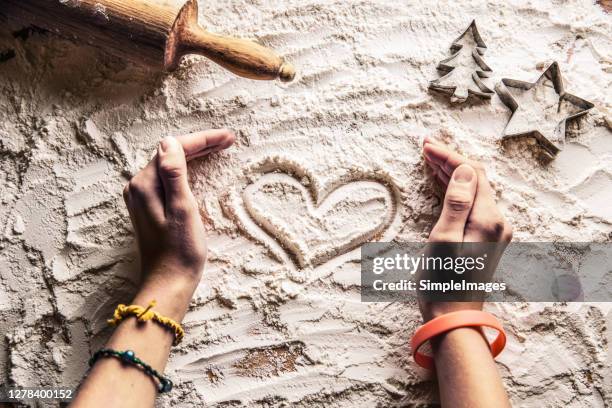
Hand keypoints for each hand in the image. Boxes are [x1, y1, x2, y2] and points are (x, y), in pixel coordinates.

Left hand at [123, 130, 234, 300]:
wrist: (169, 283)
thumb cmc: (180, 251)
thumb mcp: (182, 210)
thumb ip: (174, 174)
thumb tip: (169, 142)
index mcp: (145, 185)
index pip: (174, 149)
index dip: (202, 140)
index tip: (228, 138)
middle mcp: (138, 187)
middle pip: (171, 154)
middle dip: (200, 145)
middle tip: (229, 141)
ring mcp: (141, 197)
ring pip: (170, 165)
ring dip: (194, 155)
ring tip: (219, 148)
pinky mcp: (148, 206)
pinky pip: (168, 178)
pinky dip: (187, 169)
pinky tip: (200, 167)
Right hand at [419, 138, 511, 321]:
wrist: (453, 315)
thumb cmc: (443, 282)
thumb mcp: (444, 239)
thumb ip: (456, 203)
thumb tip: (465, 170)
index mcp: (488, 219)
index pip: (472, 173)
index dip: (448, 156)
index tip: (426, 146)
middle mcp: (497, 222)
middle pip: (475, 179)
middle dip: (449, 161)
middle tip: (424, 148)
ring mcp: (493, 231)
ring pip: (473, 190)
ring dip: (452, 173)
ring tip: (429, 160)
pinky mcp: (485, 238)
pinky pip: (472, 204)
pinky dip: (455, 189)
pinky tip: (442, 183)